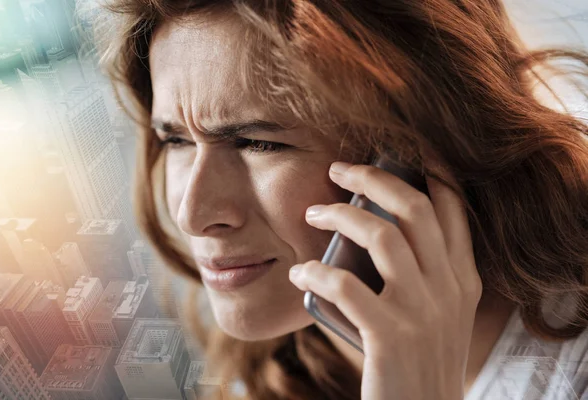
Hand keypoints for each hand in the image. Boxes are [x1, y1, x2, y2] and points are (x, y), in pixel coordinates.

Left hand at [288, 159, 481, 399]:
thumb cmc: (419, 359)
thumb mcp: (438, 312)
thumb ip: (425, 273)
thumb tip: (376, 227)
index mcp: (462, 278)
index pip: (452, 206)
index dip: (429, 167)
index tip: (400, 146)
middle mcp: (448, 288)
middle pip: (414, 207)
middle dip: (373, 177)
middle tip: (337, 170)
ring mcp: (422, 312)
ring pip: (382, 235)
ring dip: (340, 215)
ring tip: (312, 214)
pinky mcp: (391, 337)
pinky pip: (346, 286)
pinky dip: (315, 272)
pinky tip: (299, 273)